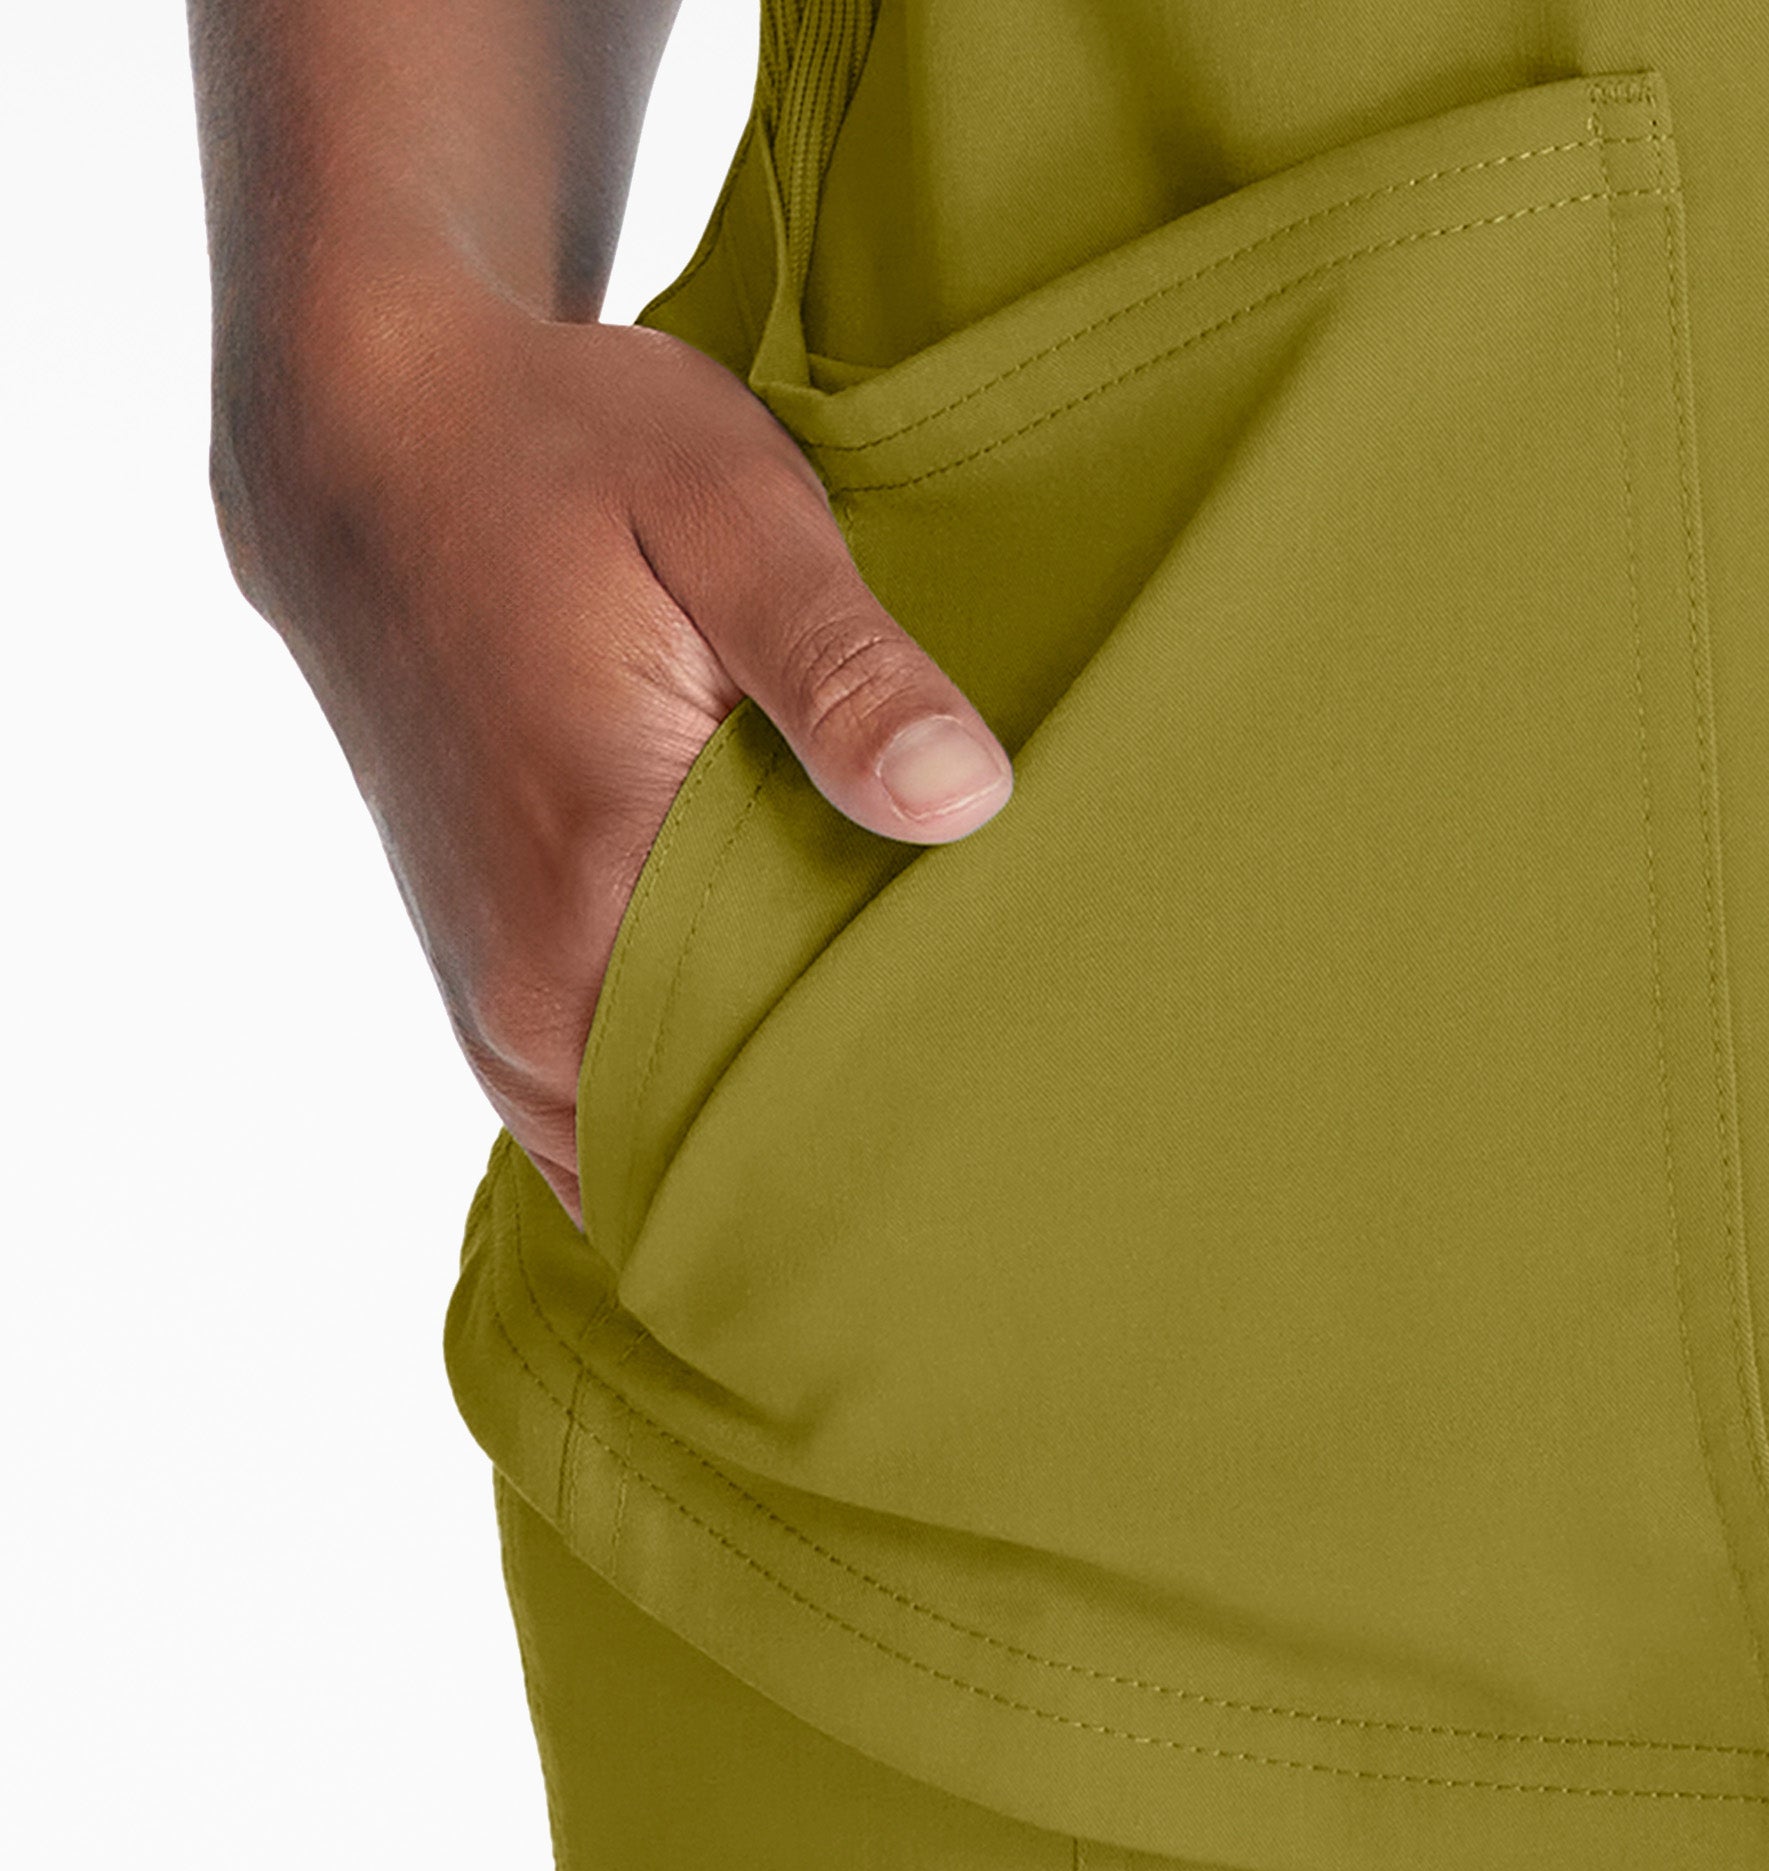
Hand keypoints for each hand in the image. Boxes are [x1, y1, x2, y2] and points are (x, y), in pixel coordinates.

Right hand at [212, 276, 1012, 1230]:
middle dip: (849, 1113)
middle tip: (981, 1065)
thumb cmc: (558, 459)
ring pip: (660, 1132)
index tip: (1006, 1075)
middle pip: (725, 1134)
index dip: (902, 1096)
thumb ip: (843, 669)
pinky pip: (607, 1099)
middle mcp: (526, 983)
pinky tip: (788, 1017)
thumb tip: (967, 802)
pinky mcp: (490, 981)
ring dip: (773, 1102)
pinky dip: (698, 1083)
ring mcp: (495, 1000)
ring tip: (899, 1041)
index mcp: (594, 881)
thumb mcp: (731, 513)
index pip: (782, 1090)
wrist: (369, 444)